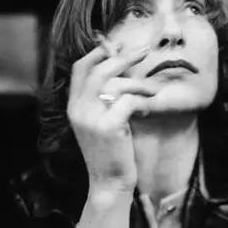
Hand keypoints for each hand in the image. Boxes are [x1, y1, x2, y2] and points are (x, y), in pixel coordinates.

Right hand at [67, 44, 159, 193]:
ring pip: (115, 82)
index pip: (81, 68)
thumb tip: (123, 73)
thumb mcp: (101, 123)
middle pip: (99, 69)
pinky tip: (151, 105)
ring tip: (153, 89)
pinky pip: (128, 100)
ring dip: (139, 82)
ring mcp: (91, 118)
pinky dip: (143, 100)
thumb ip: (103, 100)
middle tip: (144, 50)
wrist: (108, 183)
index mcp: (74, 107)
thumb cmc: (111, 153)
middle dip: (123, 56)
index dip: (99, 52)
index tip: (118, 44)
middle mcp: (78, 109)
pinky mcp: (108, 127)